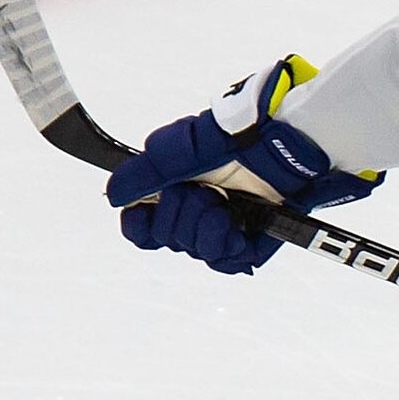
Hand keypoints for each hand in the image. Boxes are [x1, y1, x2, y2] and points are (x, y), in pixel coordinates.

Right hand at [106, 56, 377, 274]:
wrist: (285, 146)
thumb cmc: (238, 137)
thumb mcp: (182, 149)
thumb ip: (146, 173)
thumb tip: (113, 196)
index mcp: (177, 189)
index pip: (142, 227)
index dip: (139, 224)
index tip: (144, 212)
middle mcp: (197, 211)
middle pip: (165, 239)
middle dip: (178, 215)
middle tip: (201, 192)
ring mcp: (224, 229)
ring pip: (193, 250)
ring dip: (202, 227)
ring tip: (221, 205)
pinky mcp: (250, 243)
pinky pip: (223, 262)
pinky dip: (222, 245)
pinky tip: (230, 227)